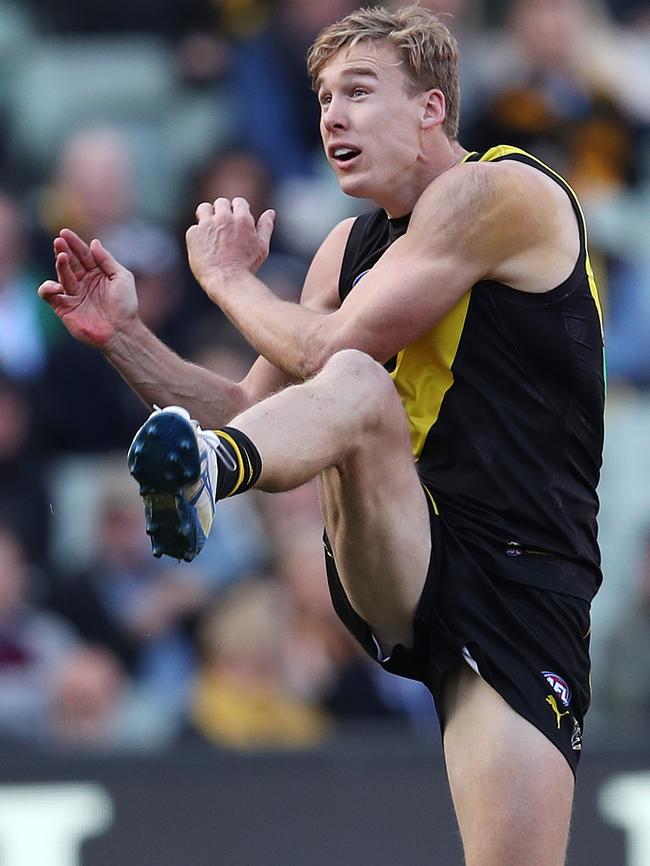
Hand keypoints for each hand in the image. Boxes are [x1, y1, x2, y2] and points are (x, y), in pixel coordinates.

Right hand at [38, 229, 138, 348]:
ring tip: (62, 256)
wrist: (121, 331)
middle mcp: (84, 282)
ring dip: (60, 265)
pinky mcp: (64, 307)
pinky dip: (47, 288)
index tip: (65, 232)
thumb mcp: (122, 277)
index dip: (74, 243)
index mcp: (97, 273)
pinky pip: (49, 295)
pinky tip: (56, 286)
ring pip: (61, 275)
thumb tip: (94, 243)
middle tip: (59, 241)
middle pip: (70, 262)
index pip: (83, 254)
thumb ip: (107, 260)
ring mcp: (73, 294)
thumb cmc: (125, 306)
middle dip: (64, 250)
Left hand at [185, 197, 274, 294]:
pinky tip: (204, 250)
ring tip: (209, 232)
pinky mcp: (193, 234)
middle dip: (221, 212)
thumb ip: (266, 226)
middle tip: (222, 228)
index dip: (237, 211)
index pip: (238, 202)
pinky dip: (198, 237)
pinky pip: (194, 229)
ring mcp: (207, 224)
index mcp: (242, 218)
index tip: (235, 221)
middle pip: (220, 203)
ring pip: (204, 209)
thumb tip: (271, 212)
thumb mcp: (261, 246)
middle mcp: (224, 217)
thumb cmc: (247, 266)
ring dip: (206, 216)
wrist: (227, 281)